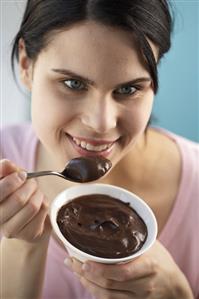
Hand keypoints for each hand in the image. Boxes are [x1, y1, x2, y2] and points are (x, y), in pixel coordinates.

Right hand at [0, 159, 50, 242]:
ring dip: (39, 194)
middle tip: (32, 183)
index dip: (13, 180)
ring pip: (32, 206)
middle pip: (19, 199)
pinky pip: (42, 212)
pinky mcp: (28, 234)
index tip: (22, 175)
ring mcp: (11, 230)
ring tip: (37, 193)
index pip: (0, 191)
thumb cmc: (18, 193)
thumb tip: (6, 164)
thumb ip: (7, 170)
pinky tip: (40, 204)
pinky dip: (45, 203)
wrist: (29, 219)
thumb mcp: (11, 178)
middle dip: (30, 186)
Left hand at [65, 241, 192, 298]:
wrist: (173, 284)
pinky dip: (95, 292)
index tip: (83, 261)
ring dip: (86, 283)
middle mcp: (143, 284)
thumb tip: (107, 219)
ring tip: (75, 270)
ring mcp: (138, 298)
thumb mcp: (150, 244)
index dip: (100, 270)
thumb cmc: (159, 259)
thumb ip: (132, 237)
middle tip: (71, 262)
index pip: (121, 272)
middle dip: (85, 274)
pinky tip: (86, 281)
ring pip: (106, 295)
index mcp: (148, 265)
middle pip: (109, 284)